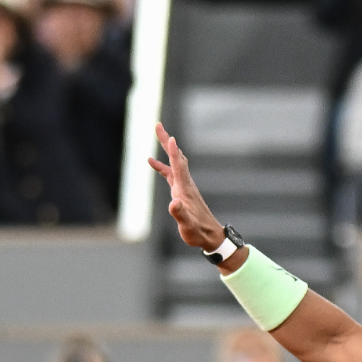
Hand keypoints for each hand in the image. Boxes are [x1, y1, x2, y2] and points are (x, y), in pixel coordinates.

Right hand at [148, 123, 227, 253]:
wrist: (210, 236)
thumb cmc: (198, 232)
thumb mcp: (187, 225)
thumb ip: (180, 214)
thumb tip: (173, 203)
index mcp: (185, 189)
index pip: (179, 167)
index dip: (174, 153)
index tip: (171, 137)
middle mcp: (186, 184)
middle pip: (176, 157)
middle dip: (167, 141)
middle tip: (158, 125)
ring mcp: (184, 186)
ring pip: (174, 162)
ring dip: (166, 147)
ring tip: (158, 134)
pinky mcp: (182, 191)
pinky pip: (171, 173)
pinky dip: (162, 165)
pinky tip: (152, 163)